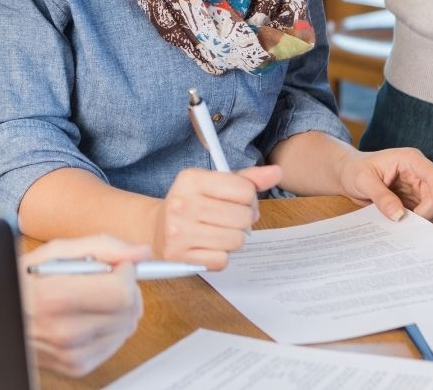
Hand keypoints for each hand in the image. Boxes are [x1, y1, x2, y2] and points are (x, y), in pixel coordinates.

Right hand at [19, 235, 148, 377]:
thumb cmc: (23, 282)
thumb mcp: (55, 252)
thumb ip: (102, 247)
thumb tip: (140, 252)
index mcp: (56, 298)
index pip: (121, 293)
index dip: (125, 273)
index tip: (116, 265)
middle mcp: (65, 332)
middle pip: (129, 311)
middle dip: (125, 288)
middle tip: (104, 279)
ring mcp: (72, 354)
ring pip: (127, 327)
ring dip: (119, 309)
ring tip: (92, 298)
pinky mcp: (77, 367)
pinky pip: (116, 344)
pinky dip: (110, 327)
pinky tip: (88, 316)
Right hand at [151, 165, 281, 269]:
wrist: (155, 230)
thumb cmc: (191, 205)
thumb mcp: (213, 184)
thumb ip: (246, 179)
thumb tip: (276, 172)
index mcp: (190, 179)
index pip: (244, 190)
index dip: (249, 198)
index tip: (239, 202)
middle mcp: (182, 204)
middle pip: (243, 217)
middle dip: (243, 220)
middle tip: (229, 220)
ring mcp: (179, 232)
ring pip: (236, 241)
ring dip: (233, 239)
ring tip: (218, 233)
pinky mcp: (180, 257)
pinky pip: (222, 260)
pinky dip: (220, 256)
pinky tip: (207, 247)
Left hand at [336, 147, 432, 224]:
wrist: (348, 175)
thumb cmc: (355, 170)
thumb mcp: (363, 180)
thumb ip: (381, 197)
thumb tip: (399, 215)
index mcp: (410, 160)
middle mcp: (420, 174)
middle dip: (428, 213)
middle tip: (408, 224)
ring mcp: (421, 190)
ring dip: (431, 220)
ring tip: (409, 226)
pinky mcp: (418, 203)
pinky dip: (429, 224)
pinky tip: (413, 228)